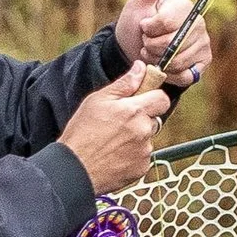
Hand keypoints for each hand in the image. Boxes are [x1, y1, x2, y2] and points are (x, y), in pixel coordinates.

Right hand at [58, 65, 173, 194]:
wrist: (74, 169)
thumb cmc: (81, 134)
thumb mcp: (96, 101)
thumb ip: (124, 84)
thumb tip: (141, 68)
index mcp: (134, 111)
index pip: (162, 99)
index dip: (153, 98)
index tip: (142, 100)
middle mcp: (143, 130)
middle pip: (154, 119)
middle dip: (141, 119)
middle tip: (118, 124)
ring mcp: (144, 151)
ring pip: (147, 138)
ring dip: (136, 138)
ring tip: (112, 142)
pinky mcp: (141, 168)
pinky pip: (142, 157)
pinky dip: (132, 155)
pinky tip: (114, 155)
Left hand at [114, 0, 213, 85]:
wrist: (133, 50)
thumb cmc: (136, 23)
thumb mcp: (138, 2)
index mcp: (185, 6)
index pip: (166, 22)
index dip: (149, 29)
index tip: (144, 26)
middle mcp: (199, 24)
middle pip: (172, 44)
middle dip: (151, 47)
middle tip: (145, 42)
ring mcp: (203, 44)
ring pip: (178, 61)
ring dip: (158, 62)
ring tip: (152, 53)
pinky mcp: (202, 63)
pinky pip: (186, 75)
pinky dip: (169, 74)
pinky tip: (162, 66)